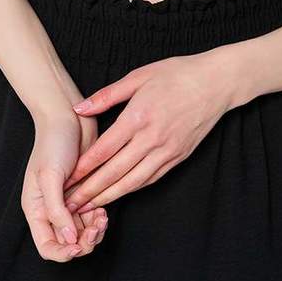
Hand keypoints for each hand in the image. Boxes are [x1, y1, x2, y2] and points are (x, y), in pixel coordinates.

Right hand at [21, 109, 109, 261]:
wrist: (67, 115)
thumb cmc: (53, 141)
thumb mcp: (49, 176)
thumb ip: (56, 209)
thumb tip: (67, 239)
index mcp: (37, 208)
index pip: (47, 246)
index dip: (62, 252)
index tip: (77, 245)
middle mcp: (52, 208)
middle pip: (67, 243)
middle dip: (83, 242)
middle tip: (94, 230)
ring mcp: (70, 201)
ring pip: (82, 232)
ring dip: (94, 232)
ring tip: (101, 218)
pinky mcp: (86, 191)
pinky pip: (93, 216)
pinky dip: (99, 219)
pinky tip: (104, 211)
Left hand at [62, 52, 232, 212]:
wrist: (216, 82)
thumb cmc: (177, 74)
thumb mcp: (139, 76)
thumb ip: (107, 95)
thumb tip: (79, 108)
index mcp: (138, 116)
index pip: (104, 150)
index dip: (83, 168)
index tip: (66, 180)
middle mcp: (152, 138)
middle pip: (115, 172)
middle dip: (90, 191)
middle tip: (70, 204)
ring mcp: (167, 151)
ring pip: (133, 182)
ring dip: (109, 196)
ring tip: (90, 207)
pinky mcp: (178, 157)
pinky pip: (151, 178)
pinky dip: (132, 189)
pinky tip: (119, 193)